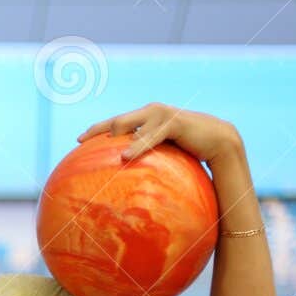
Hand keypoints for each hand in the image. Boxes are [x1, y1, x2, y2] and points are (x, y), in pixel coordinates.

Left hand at [77, 103, 242, 165]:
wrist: (217, 140)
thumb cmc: (188, 152)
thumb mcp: (163, 156)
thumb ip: (146, 161)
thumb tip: (128, 183)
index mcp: (146, 119)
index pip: (116, 122)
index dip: (97, 129)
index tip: (78, 140)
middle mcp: (151, 113)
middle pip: (119, 119)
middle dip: (100, 128)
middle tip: (81, 140)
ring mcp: (162, 115)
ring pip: (133, 122)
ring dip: (117, 132)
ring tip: (102, 145)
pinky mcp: (174, 123)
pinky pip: (153, 135)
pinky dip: (139, 144)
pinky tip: (126, 156)